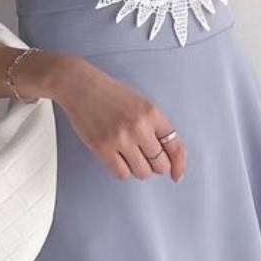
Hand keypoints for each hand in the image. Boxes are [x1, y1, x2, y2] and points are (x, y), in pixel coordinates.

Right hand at [53, 57, 186, 182]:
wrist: (82, 87)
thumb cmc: (109, 94)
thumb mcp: (141, 103)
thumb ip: (156, 126)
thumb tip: (167, 154)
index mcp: (152, 113)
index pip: (175, 146)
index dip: (178, 164)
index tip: (177, 173)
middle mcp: (139, 126)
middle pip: (160, 164)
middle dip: (155, 164)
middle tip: (146, 157)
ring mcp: (121, 138)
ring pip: (142, 172)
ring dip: (138, 169)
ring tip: (130, 155)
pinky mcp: (103, 148)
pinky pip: (122, 173)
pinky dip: (122, 170)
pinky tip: (118, 158)